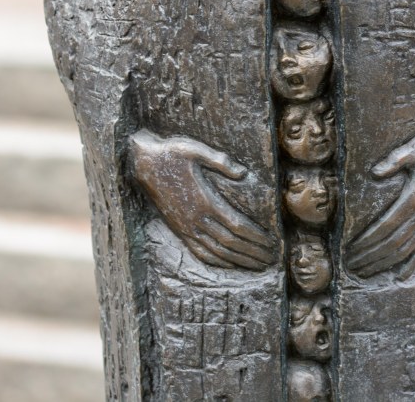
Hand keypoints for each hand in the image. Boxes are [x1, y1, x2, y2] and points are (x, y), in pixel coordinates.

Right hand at [128, 130, 275, 270]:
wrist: (143, 164)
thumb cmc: (172, 153)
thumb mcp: (195, 149)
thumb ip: (220, 160)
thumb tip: (243, 172)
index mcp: (205, 201)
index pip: (236, 226)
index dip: (255, 237)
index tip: (271, 242)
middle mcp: (196, 219)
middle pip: (230, 243)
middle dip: (253, 252)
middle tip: (271, 259)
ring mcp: (187, 227)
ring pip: (217, 252)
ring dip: (239, 260)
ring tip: (257, 265)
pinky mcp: (179, 230)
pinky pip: (200, 251)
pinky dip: (217, 261)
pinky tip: (228, 263)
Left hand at [345, 127, 414, 278]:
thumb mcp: (414, 148)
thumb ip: (395, 160)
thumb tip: (374, 172)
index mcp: (413, 199)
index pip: (385, 227)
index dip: (367, 240)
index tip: (351, 248)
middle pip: (392, 243)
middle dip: (370, 256)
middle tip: (350, 264)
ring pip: (405, 250)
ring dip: (384, 262)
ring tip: (365, 271)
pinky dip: (412, 264)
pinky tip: (400, 275)